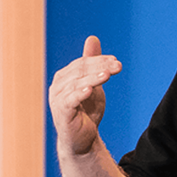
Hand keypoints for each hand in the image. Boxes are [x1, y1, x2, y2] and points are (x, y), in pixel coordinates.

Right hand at [49, 36, 121, 156]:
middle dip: (100, 67)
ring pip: (76, 83)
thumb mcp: (94, 83)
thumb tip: (92, 37)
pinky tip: (90, 90)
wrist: (83, 138)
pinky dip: (79, 93)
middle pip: (80, 70)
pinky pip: (70, 100)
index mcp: (65, 76)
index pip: (83, 63)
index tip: (116, 61)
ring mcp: (58, 98)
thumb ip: (93, 62)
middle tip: (118, 66)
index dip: (100, 60)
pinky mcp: (61, 111)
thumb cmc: (87, 110)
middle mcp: (58, 85)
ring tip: (107, 75)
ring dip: (93, 78)